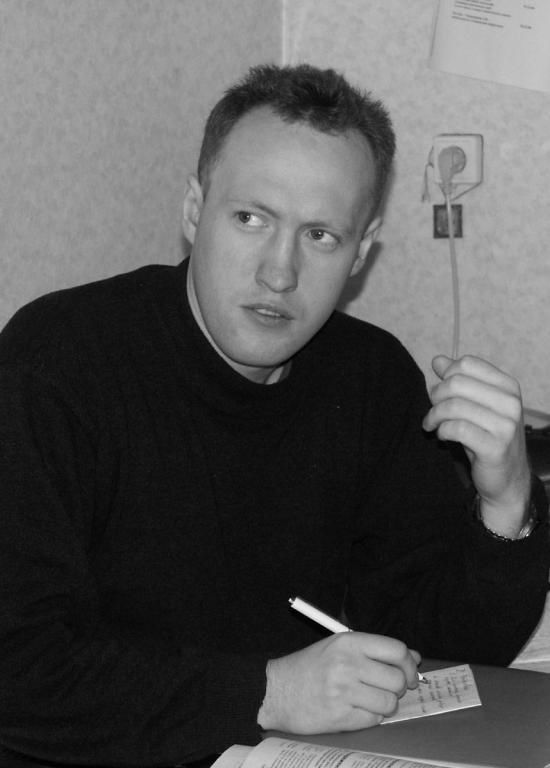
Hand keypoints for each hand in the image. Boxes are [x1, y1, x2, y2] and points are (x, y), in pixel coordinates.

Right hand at [257, 632, 420, 733]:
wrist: (276, 690)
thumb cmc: (310, 667)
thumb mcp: (339, 647)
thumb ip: (375, 650)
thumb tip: (414, 657)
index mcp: (348, 643)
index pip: (396, 649)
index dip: (408, 664)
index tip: (409, 673)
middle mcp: (347, 664)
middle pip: (397, 679)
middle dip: (399, 687)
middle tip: (388, 689)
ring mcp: (343, 691)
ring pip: (389, 703)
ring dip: (385, 705)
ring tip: (370, 700)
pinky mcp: (340, 716)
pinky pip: (374, 720)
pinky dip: (371, 717)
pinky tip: (356, 709)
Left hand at [422, 354, 530, 535]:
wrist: (507, 479)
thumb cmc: (487, 438)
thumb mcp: (474, 405)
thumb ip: (458, 381)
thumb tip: (438, 360)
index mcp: (508, 386)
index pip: (467, 364)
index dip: (446, 376)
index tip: (440, 392)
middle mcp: (511, 402)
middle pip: (457, 383)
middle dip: (436, 396)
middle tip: (432, 411)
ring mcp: (506, 425)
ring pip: (454, 406)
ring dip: (434, 416)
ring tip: (431, 425)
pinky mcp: (495, 447)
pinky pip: (457, 429)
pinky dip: (442, 430)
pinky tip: (442, 436)